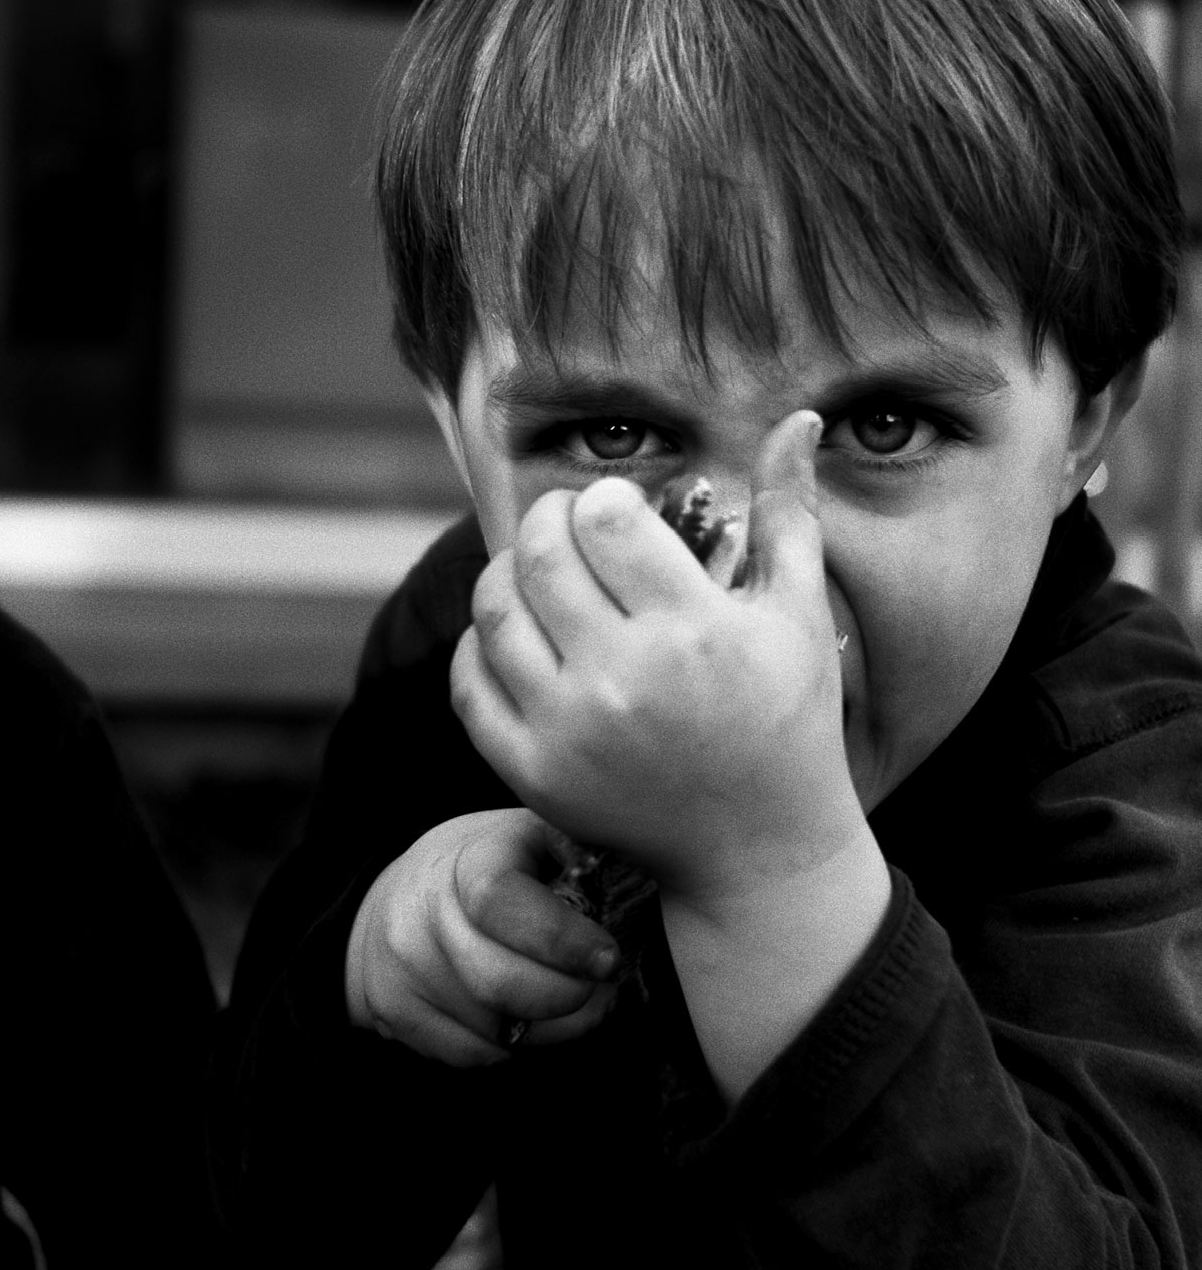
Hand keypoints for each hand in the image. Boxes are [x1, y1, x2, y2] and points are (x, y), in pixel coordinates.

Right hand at [345, 808, 619, 1066]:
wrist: (398, 901)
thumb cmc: (492, 870)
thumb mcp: (534, 839)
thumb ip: (579, 853)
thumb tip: (642, 876)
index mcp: (465, 859)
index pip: (501, 902)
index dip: (562, 940)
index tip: (608, 959)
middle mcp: (419, 909)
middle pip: (501, 985)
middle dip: (569, 999)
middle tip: (599, 991)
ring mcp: (400, 965)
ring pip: (493, 1030)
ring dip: (548, 1028)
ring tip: (562, 1000)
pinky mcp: (392, 1010)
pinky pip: (471, 1055)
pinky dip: (508, 1047)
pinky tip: (518, 1017)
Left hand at [451, 412, 862, 903]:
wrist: (758, 850)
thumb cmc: (788, 721)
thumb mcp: (798, 615)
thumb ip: (789, 514)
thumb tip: (799, 418)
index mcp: (692, 631)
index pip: (606, 522)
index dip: (603, 501)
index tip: (619, 514)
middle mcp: (624, 680)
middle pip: (540, 557)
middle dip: (547, 523)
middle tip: (567, 529)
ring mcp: (570, 730)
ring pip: (493, 614)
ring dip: (504, 574)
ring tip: (535, 571)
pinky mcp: (532, 772)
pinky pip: (469, 685)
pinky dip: (476, 645)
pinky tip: (510, 633)